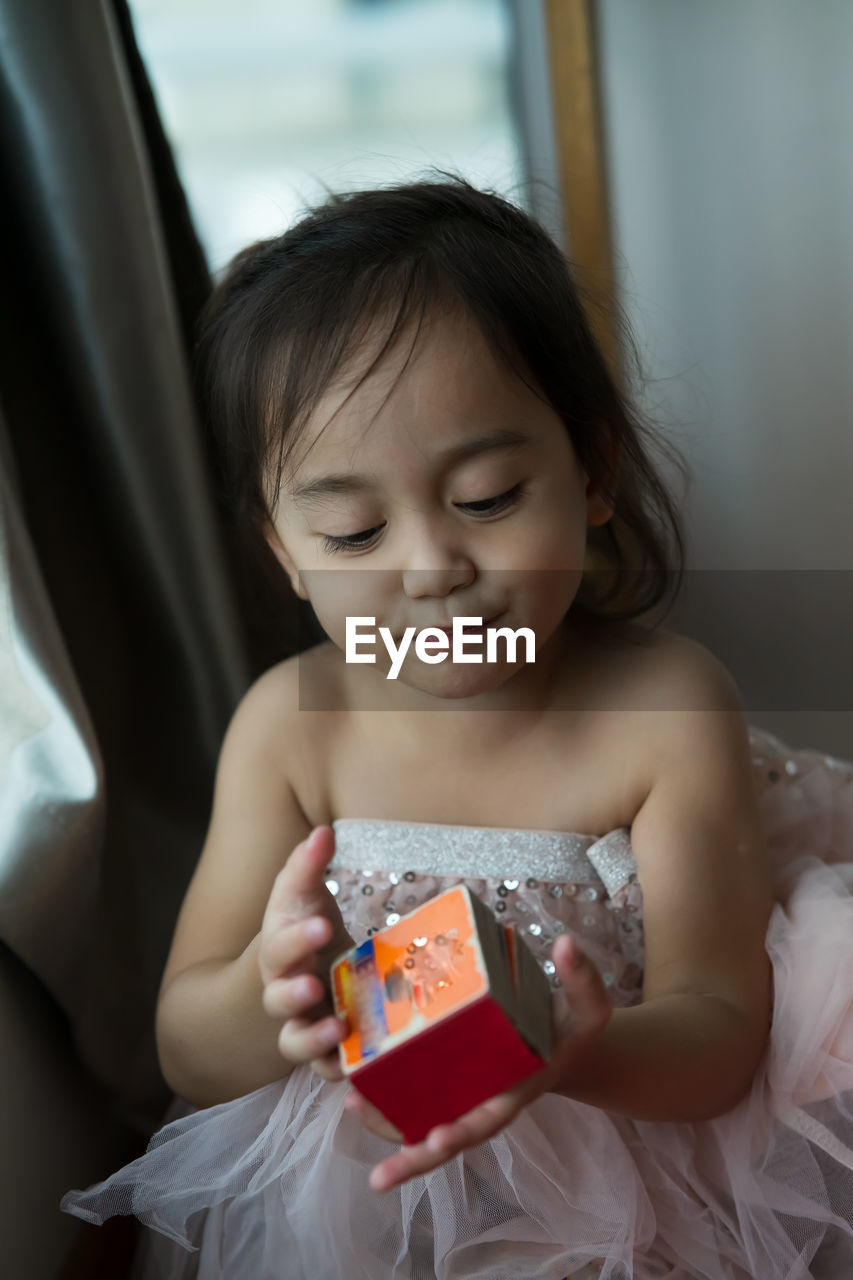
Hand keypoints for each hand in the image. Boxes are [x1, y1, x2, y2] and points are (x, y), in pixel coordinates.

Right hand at [259, 826, 353, 1081]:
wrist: (289, 978)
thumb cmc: (302, 929)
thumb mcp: (302, 897)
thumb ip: (308, 865)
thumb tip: (322, 831)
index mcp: (280, 951)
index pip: (278, 944)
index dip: (296, 938)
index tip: (321, 924)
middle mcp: (285, 991)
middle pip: (279, 997)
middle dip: (293, 992)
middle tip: (313, 984)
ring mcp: (302, 1024)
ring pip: (295, 1042)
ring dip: (312, 1039)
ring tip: (337, 1029)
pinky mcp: (323, 1050)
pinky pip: (323, 1068)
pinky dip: (335, 1069)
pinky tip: (355, 1065)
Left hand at [344, 933, 611, 1190]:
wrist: (557, 1034)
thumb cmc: (570, 1025)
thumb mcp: (589, 1006)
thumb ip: (584, 979)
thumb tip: (568, 944)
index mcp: (516, 1092)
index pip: (489, 1120)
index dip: (464, 1133)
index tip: (438, 1140)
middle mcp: (482, 1100)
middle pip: (446, 1138)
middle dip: (413, 1158)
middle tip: (380, 1178)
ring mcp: (460, 1090)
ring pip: (420, 1119)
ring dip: (385, 1122)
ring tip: (352, 1107)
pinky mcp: (443, 1074)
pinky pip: (412, 1092)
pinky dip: (385, 1093)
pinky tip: (355, 1080)